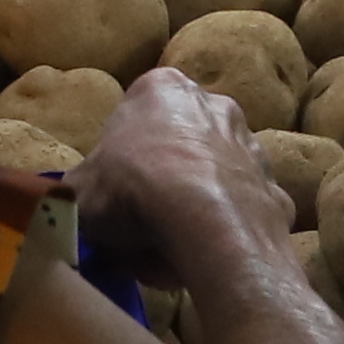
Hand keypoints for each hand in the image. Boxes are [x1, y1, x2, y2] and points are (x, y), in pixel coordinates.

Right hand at [71, 67, 280, 274]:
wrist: (207, 226)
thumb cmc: (132, 189)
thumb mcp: (77, 190)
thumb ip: (77, 189)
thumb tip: (66, 203)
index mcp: (163, 88)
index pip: (135, 113)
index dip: (119, 156)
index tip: (113, 189)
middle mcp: (215, 104)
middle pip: (181, 142)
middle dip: (164, 177)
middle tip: (140, 220)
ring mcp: (253, 146)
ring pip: (216, 176)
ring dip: (196, 204)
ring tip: (171, 246)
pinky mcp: (278, 190)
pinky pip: (243, 212)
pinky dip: (226, 231)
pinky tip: (206, 255)